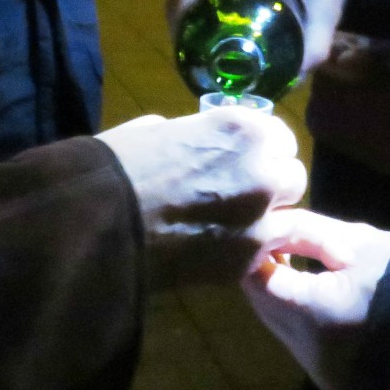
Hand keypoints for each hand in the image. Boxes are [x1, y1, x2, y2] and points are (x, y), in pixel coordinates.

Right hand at [97, 107, 306, 281]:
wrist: (97, 221)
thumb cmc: (119, 164)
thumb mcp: (160, 130)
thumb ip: (198, 135)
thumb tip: (200, 144)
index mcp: (243, 129)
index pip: (281, 138)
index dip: (263, 150)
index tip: (245, 160)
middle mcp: (263, 171)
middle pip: (291, 177)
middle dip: (271, 183)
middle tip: (241, 193)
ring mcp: (260, 219)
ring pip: (288, 217)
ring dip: (267, 218)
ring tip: (234, 224)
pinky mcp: (247, 259)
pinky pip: (263, 251)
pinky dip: (248, 249)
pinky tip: (219, 247)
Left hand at [242, 209, 389, 389]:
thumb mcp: (356, 242)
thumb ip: (304, 232)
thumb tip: (270, 230)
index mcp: (312, 317)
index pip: (257, 281)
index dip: (258, 252)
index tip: (266, 230)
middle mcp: (308, 353)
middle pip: (265, 307)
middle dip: (267, 274)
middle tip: (279, 244)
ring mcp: (322, 372)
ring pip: (282, 327)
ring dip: (283, 297)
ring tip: (298, 264)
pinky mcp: (335, 380)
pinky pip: (303, 343)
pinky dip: (303, 318)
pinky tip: (320, 295)